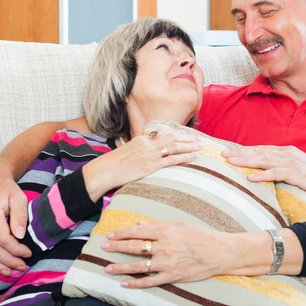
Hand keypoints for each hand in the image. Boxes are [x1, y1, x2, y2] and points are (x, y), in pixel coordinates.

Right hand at [82, 131, 201, 201]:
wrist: (105, 171)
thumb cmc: (114, 164)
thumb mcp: (127, 151)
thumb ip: (139, 148)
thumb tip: (146, 149)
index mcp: (143, 139)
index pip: (164, 134)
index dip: (178, 135)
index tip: (187, 135)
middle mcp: (148, 144)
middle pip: (172, 138)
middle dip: (187, 138)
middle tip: (199, 140)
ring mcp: (150, 154)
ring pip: (175, 147)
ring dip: (189, 146)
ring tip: (200, 147)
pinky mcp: (151, 165)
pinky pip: (171, 160)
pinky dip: (184, 157)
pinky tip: (193, 157)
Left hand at [102, 221, 232, 287]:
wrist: (219, 252)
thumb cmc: (201, 235)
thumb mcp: (180, 224)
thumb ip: (159, 225)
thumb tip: (140, 225)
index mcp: (165, 231)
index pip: (137, 232)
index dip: (122, 233)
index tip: (111, 234)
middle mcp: (163, 246)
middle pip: (134, 247)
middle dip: (116, 247)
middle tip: (103, 247)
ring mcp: (166, 263)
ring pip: (138, 266)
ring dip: (120, 267)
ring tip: (107, 267)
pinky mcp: (171, 276)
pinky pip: (149, 281)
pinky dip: (135, 283)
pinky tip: (124, 284)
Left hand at [222, 145, 305, 195]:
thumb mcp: (295, 168)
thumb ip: (280, 166)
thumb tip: (263, 170)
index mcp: (285, 152)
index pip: (260, 149)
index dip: (243, 150)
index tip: (228, 151)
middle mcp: (286, 154)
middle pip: (259, 152)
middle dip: (240, 153)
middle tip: (222, 155)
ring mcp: (291, 162)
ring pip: (264, 160)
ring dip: (246, 161)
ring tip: (231, 163)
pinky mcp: (296, 174)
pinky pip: (276, 174)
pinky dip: (263, 175)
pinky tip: (251, 178)